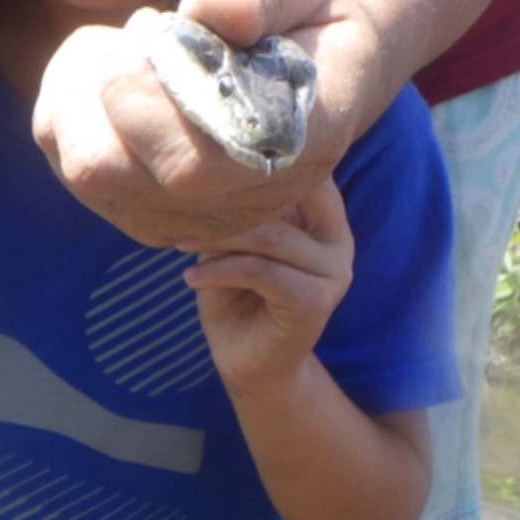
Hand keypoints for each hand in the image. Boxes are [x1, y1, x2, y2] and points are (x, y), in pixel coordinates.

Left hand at [32, 0, 378, 248]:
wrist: (306, 62)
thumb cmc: (296, 12)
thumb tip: (216, 9)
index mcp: (288, 151)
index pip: (183, 161)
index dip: (144, 82)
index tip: (165, 23)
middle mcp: (234, 205)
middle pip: (103, 168)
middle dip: (102, 79)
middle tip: (146, 31)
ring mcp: (183, 218)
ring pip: (77, 164)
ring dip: (84, 88)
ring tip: (134, 50)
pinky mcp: (140, 209)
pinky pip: (64, 154)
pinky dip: (73, 100)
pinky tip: (120, 73)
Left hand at [183, 178, 353, 395]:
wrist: (246, 362)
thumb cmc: (235, 296)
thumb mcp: (232, 244)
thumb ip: (238, 211)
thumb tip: (210, 174)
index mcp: (326, 219)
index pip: (307, 172)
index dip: (266, 160)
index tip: (214, 156)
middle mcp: (338, 241)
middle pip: (288, 198)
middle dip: (234, 199)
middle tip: (186, 204)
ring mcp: (334, 273)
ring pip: (271, 237)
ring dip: (218, 238)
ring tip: (180, 242)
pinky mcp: (316, 302)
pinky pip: (261, 271)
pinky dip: (220, 271)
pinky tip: (191, 278)